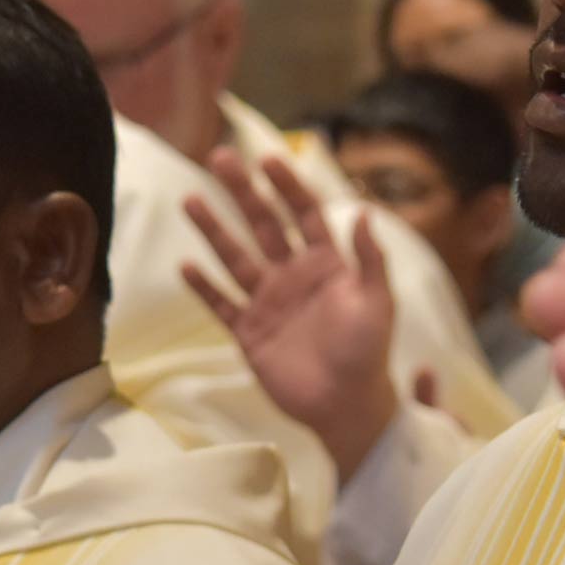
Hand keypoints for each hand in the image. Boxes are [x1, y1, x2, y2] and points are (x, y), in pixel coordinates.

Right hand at [181, 147, 403, 477]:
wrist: (346, 406)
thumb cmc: (368, 353)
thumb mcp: (377, 302)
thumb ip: (370, 258)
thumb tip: (363, 210)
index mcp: (326, 264)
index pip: (304, 213)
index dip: (287, 185)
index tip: (268, 159)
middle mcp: (293, 275)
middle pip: (263, 224)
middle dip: (242, 192)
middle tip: (219, 158)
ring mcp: (268, 302)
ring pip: (236, 258)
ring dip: (214, 230)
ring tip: (191, 201)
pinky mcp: (249, 332)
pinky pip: (222, 305)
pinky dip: (205, 288)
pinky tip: (187, 266)